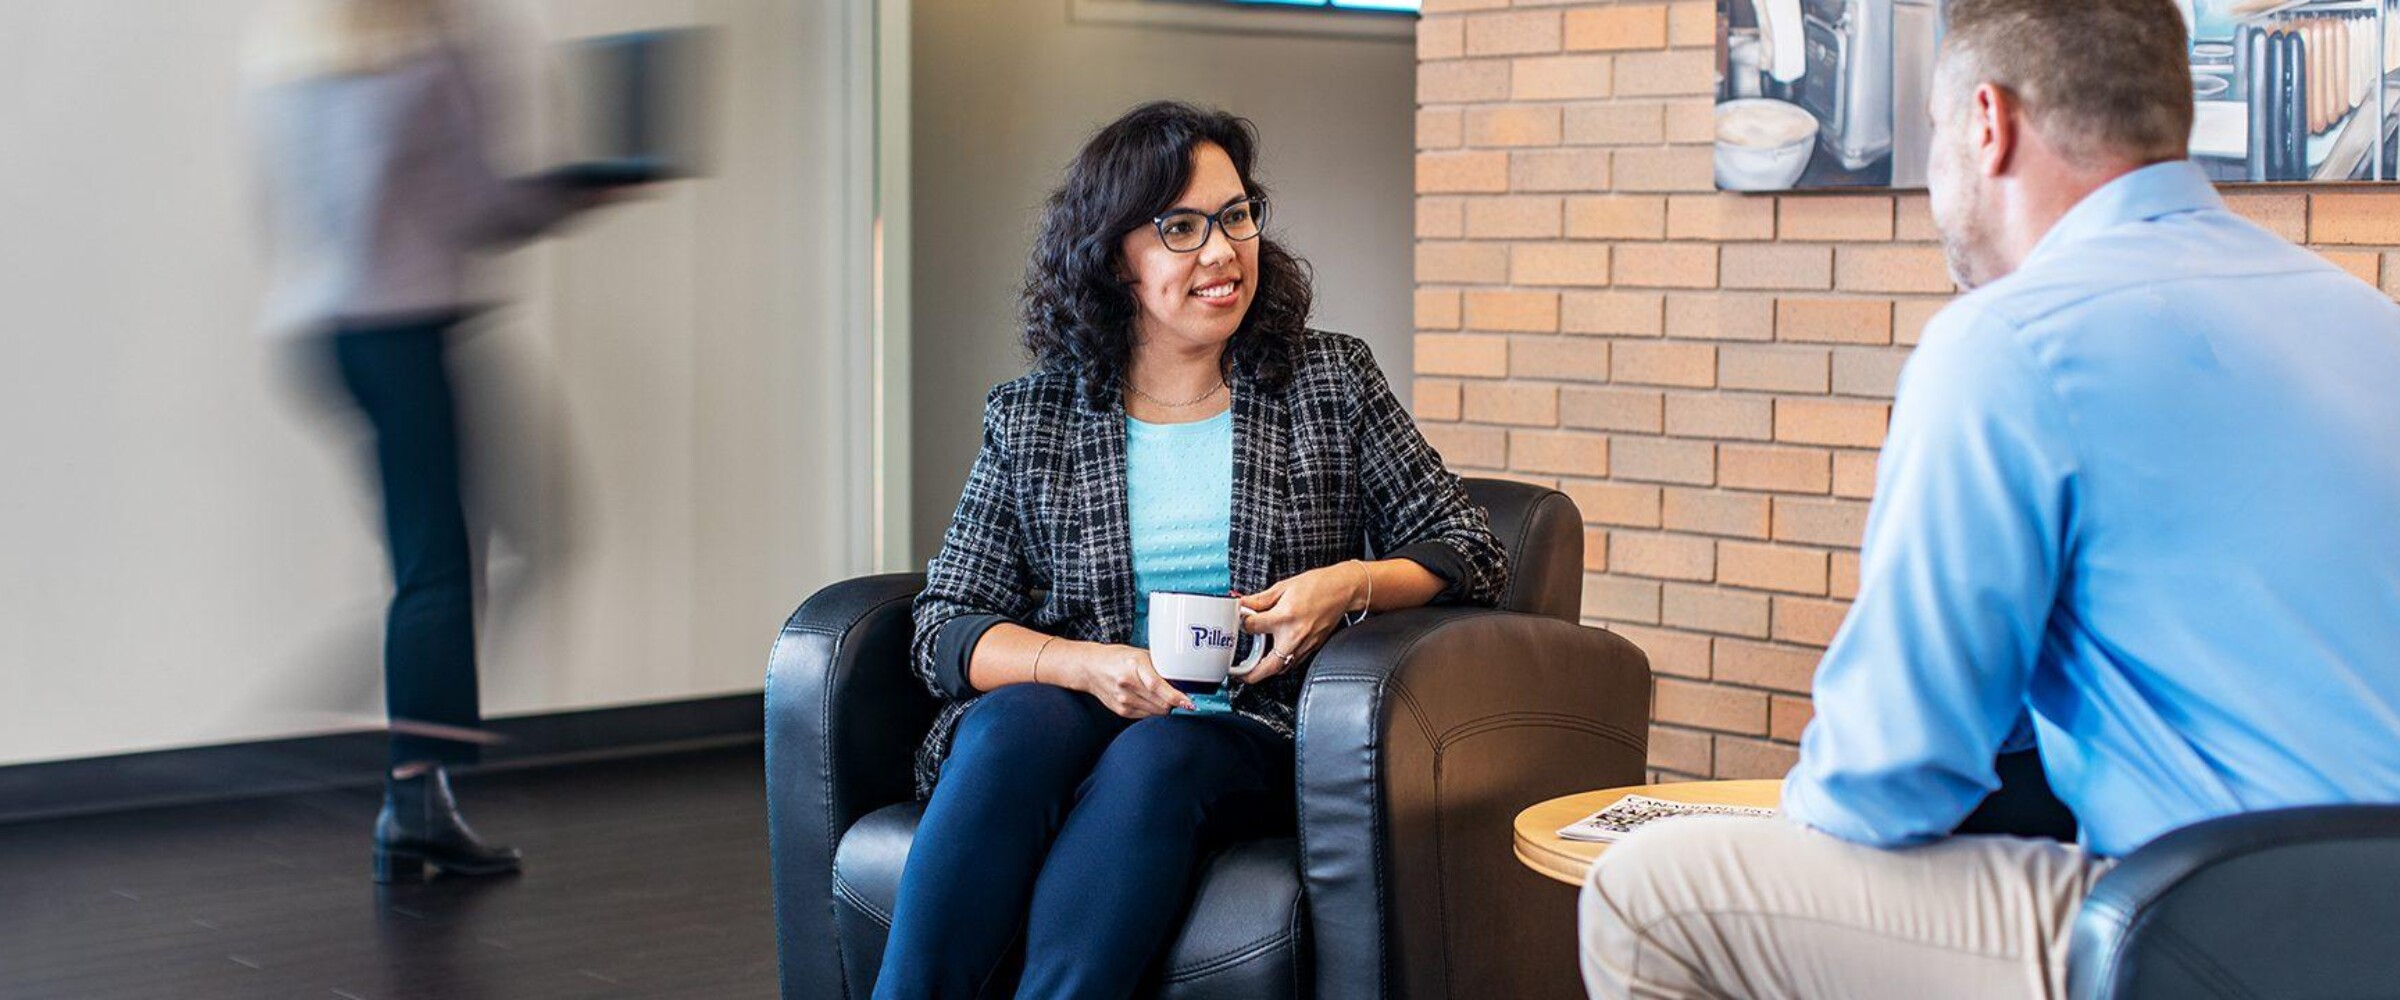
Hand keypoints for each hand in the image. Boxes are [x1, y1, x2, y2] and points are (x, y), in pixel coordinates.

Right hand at [1059, 642, 1195, 718]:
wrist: (1090, 668)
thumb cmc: (1117, 658)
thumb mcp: (1139, 654)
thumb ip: (1159, 667)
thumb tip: (1182, 682)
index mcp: (1134, 665)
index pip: (1158, 686)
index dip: (1176, 697)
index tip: (1189, 703)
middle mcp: (1127, 684)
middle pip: (1160, 703)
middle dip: (1175, 703)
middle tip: (1182, 698)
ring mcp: (1123, 700)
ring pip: (1156, 712)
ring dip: (1165, 707)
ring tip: (1166, 698)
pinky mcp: (1121, 711)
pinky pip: (1146, 715)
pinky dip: (1153, 710)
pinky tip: (1151, 701)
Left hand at [1235, 561, 1368, 683]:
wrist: (1343, 590)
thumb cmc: (1318, 586)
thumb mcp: (1283, 587)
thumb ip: (1260, 600)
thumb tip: (1243, 605)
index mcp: (1283, 618)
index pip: (1252, 627)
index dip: (1243, 623)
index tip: (1242, 620)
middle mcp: (1293, 636)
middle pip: (1267, 666)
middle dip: (1251, 675)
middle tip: (1239, 675)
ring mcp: (1304, 645)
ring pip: (1281, 668)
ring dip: (1266, 671)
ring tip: (1254, 669)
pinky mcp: (1313, 648)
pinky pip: (1294, 663)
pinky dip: (1282, 664)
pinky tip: (1275, 657)